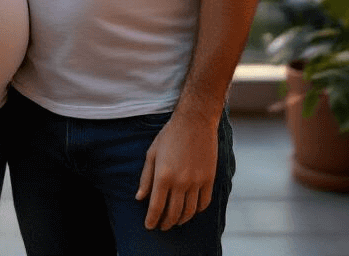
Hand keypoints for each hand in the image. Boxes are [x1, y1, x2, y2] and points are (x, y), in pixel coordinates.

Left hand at [136, 109, 218, 230]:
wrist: (195, 121)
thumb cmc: (170, 135)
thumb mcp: (152, 153)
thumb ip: (146, 177)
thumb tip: (139, 198)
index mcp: (163, 175)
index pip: (156, 207)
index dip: (152, 220)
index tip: (149, 226)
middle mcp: (180, 182)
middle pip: (173, 213)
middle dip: (166, 223)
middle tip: (161, 226)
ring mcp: (196, 182)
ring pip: (189, 211)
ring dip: (181, 220)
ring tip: (175, 221)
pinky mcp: (209, 179)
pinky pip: (203, 203)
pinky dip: (196, 211)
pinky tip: (191, 210)